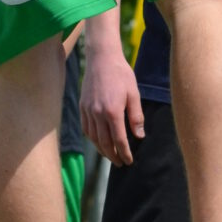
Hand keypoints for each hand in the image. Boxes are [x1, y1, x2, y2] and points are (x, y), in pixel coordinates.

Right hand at [80, 43, 144, 166]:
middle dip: (113, 155)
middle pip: (104, 142)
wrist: (102, 58)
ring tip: (110, 155)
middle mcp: (97, 113)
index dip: (124, 152)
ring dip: (101, 150)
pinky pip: (85, 128)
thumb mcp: (134, 94)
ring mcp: (88, 110)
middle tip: (120, 163)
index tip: (129, 161)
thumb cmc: (121, 74)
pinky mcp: (82, 106)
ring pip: (93, 138)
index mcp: (112, 111)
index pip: (118, 140)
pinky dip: (92, 138)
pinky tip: (98, 141)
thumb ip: (136, 116)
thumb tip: (139, 136)